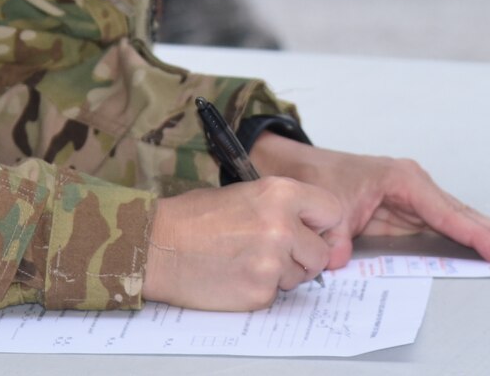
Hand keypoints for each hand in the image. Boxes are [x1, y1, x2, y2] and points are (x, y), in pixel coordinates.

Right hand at [143, 178, 344, 310]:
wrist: (157, 245)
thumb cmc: (194, 218)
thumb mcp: (246, 194)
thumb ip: (284, 209)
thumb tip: (313, 231)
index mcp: (281, 193)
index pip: (332, 212)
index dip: (322, 226)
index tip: (312, 233)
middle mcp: (282, 225)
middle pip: (321, 252)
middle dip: (303, 257)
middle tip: (274, 253)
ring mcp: (272, 261)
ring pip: (300, 277)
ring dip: (281, 274)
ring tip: (246, 260)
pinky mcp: (260, 291)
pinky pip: (275, 295)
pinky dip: (259, 290)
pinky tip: (235, 275)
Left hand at [248, 136, 489, 268]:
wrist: (295, 166)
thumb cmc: (314, 178)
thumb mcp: (326, 206)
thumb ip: (334, 236)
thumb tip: (340, 259)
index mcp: (401, 179)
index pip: (446, 213)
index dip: (475, 235)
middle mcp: (413, 184)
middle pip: (462, 213)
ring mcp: (411, 196)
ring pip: (456, 219)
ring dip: (485, 236)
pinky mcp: (405, 209)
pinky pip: (441, 226)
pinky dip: (463, 237)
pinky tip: (482, 248)